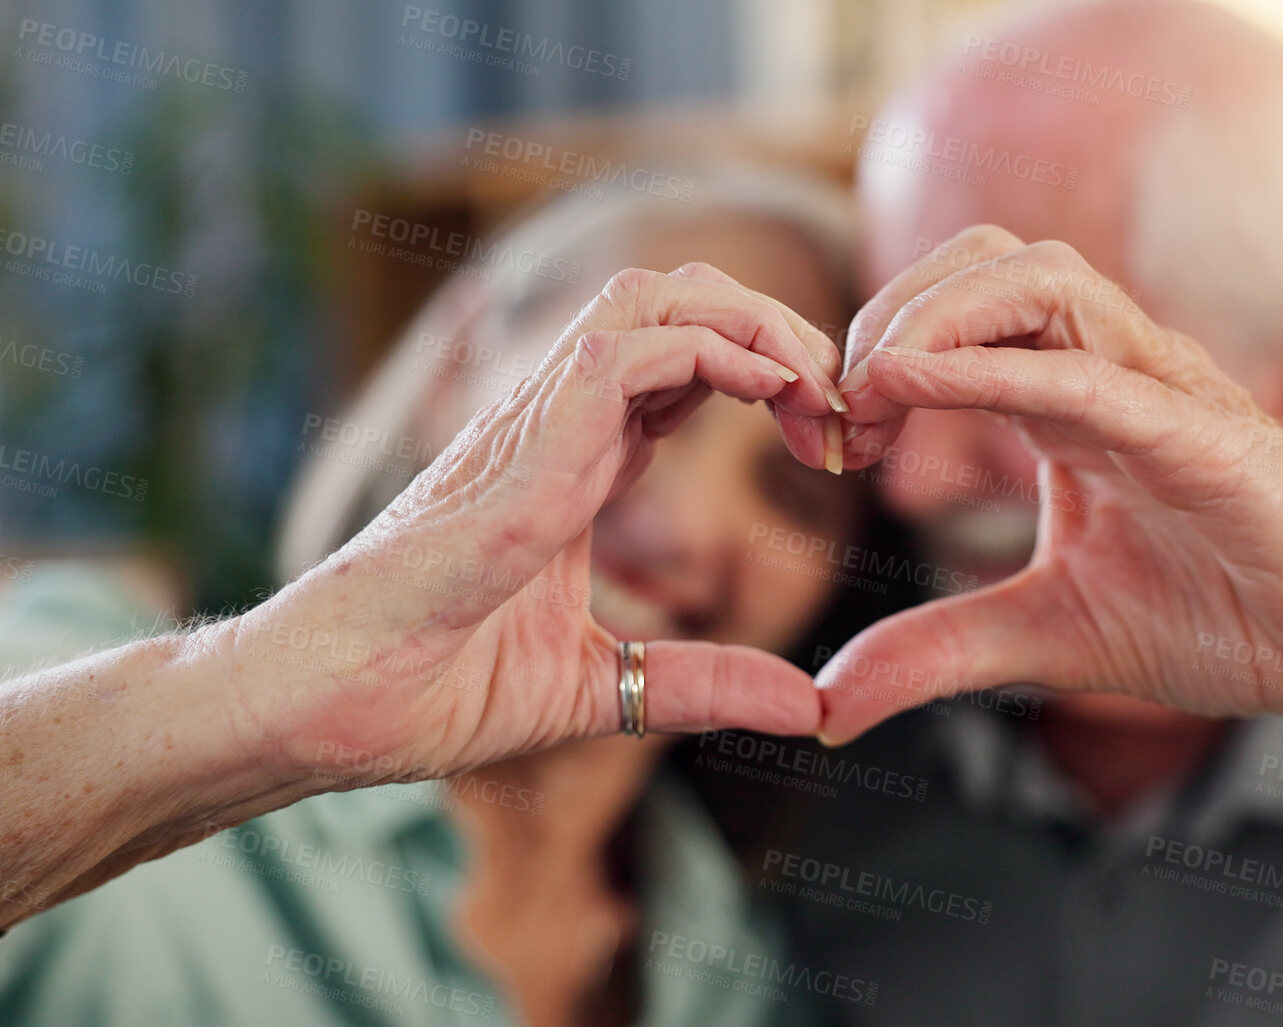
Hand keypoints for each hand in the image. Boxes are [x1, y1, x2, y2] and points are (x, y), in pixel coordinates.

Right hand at [230, 265, 846, 785]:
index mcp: (575, 462)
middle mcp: (557, 423)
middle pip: (678, 301)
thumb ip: (704, 683)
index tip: (827, 439)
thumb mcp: (604, 689)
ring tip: (820, 385)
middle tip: (843, 404)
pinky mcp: (523, 452)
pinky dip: (716, 350)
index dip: (765, 376)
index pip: (682, 365)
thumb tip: (806, 706)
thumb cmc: (427, 692)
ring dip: (755, 321)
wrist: (322, 711)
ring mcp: (535, 425)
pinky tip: (776, 391)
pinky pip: (626, 354)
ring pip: (654, 297)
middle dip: (777, 326)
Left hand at [816, 226, 1282, 741]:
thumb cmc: (1224, 615)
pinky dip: (991, 367)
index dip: (876, 350)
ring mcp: (1162, 390)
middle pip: (987, 258)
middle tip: (841, 413)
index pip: (960, 310)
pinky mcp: (1204, 435)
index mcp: (1075, 398)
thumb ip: (938, 649)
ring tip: (872, 392)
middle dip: (891, 309)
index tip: (829, 440)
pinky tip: (912, 389)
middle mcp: (1114, 370)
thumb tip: (826, 707)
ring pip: (1039, 276)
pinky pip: (1089, 373)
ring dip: (932, 315)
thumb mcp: (1046, 635)